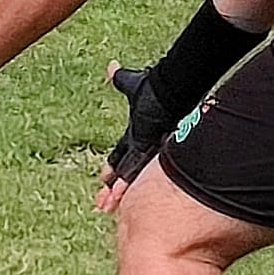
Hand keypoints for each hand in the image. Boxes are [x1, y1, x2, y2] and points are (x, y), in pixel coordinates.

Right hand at [95, 61, 181, 213]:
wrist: (170, 90)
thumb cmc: (155, 88)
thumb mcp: (131, 85)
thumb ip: (119, 78)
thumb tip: (111, 66)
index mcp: (137, 134)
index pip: (121, 155)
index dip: (112, 168)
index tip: (103, 179)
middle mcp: (141, 145)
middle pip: (123, 171)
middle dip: (113, 187)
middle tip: (103, 204)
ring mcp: (144, 150)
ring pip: (127, 176)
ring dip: (115, 192)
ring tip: (105, 207)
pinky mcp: (147, 151)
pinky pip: (132, 171)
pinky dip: (124, 184)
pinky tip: (117, 197)